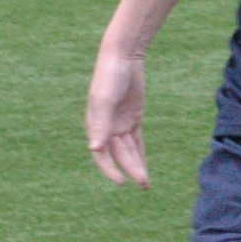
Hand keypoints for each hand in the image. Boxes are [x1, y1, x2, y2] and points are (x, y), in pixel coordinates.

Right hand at [86, 50, 148, 186]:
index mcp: (95, 125)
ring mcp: (120, 123)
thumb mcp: (105, 100)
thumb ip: (101, 125)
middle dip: (130, 169)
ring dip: (136, 166)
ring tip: (145, 184)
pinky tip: (145, 167)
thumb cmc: (110, 76)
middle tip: (143, 184)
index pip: (101, 155)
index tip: (121, 182)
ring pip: (129, 150)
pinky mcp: (133, 118)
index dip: (110, 170)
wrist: (123, 57)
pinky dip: (140, 154)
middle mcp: (106, 127)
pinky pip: (136, 141)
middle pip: (119, 154)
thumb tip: (95, 148)